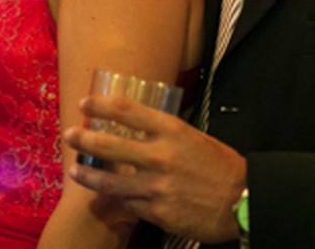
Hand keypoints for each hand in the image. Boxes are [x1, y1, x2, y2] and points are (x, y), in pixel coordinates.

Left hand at [63, 95, 245, 242]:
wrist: (244, 200)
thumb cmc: (220, 165)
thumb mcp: (193, 137)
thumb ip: (163, 133)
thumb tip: (135, 128)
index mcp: (171, 131)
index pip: (125, 111)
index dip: (100, 105)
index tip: (85, 103)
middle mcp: (160, 156)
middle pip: (108, 145)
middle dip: (83, 140)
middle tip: (70, 136)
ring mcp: (157, 186)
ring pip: (110, 181)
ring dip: (88, 175)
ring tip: (75, 171)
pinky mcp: (158, 212)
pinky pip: (129, 204)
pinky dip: (118, 199)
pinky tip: (108, 196)